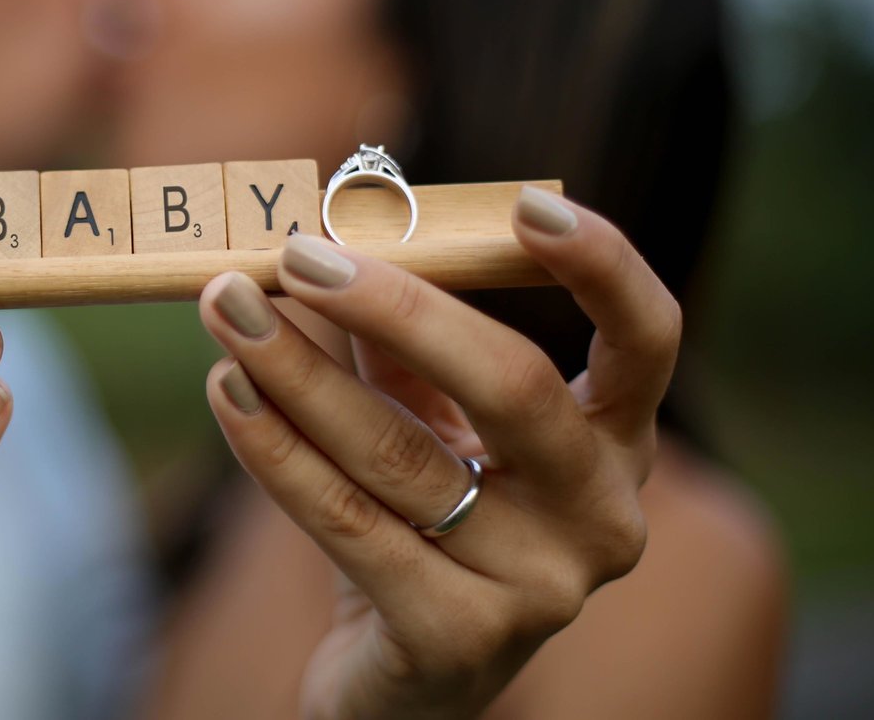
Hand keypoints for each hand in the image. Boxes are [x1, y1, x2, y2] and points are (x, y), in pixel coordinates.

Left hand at [197, 186, 676, 719]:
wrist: (402, 682)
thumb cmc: (423, 522)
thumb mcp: (430, 419)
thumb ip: (401, 337)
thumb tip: (333, 225)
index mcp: (613, 443)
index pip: (648, 341)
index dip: (604, 267)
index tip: (529, 203)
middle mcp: (601, 517)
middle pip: (515, 385)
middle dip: (395, 307)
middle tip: (296, 254)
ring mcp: (540, 589)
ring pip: (401, 453)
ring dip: (298, 369)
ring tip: (228, 308)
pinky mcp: (456, 640)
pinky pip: (347, 521)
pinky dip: (274, 447)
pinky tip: (225, 390)